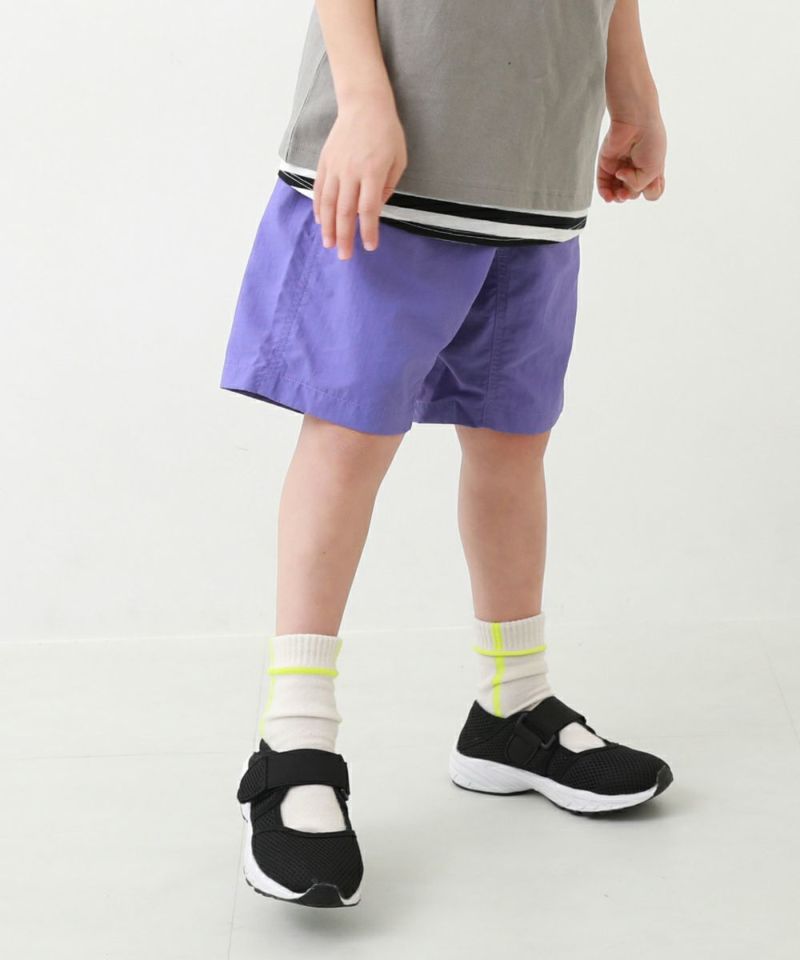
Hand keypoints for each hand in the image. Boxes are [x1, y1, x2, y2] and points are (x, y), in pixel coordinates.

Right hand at [313, 94, 406, 259]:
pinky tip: (321, 222)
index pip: (368, 209)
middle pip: (346, 212)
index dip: (368, 230)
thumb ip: (388, 187)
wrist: (364, 104)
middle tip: (345, 256)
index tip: (370, 246)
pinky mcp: (325, 162)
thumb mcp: (399, 159)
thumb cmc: (387, 132)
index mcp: (373, 172)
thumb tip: (376, 209)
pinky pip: (320, 189)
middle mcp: (351, 172)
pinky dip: (319, 207)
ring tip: (329, 244)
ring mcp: (335, 167)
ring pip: (329, 203)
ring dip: (328, 227)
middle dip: (345, 237)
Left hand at [597, 116, 665, 202]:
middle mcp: (637, 169)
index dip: (652, 191)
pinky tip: (609, 197)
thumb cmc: (650, 142)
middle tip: (633, 182)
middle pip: (634, 193)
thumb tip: (619, 179)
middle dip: (633, 192)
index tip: (653, 182)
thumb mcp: (653, 170)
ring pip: (618, 191)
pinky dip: (605, 193)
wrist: (636, 121)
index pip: (652, 190)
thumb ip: (638, 185)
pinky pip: (603, 184)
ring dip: (619, 197)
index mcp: (652, 169)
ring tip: (620, 193)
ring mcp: (621, 167)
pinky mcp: (606, 163)